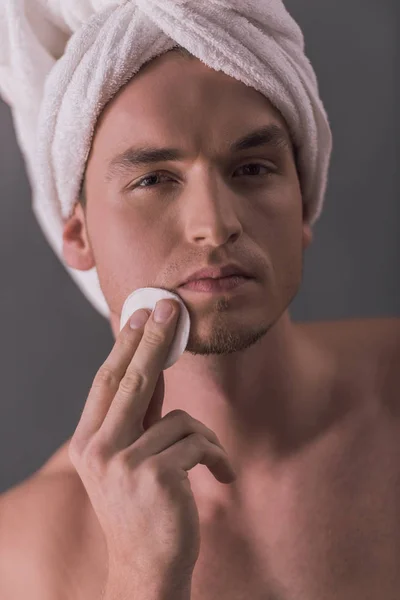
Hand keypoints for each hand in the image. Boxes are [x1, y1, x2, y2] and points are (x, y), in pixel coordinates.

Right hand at [68, 299, 235, 587]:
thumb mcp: (129, 460)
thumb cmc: (142, 508)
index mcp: (87, 442)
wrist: (147, 567)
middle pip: (134, 378)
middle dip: (154, 338)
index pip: (107, 381)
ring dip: (204, 440)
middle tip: (169, 306)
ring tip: (210, 464)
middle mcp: (99, 449)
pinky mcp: (158, 475)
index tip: (139, 315)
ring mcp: (126, 462)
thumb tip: (156, 370)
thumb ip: (140, 419)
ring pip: (181, 420)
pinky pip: (200, 443)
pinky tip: (222, 476)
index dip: (125, 345)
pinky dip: (217, 457)